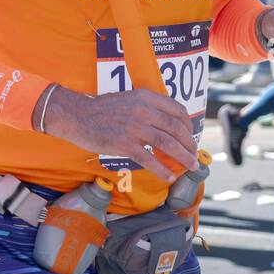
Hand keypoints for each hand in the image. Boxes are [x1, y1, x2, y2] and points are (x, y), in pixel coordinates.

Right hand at [39, 86, 198, 182]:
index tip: (190, 136)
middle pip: (176, 128)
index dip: (188, 126)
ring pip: (167, 144)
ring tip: (191, 166)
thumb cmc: (103, 109)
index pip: (177, 110)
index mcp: (146, 97)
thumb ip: (147, 106)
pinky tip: (169, 176)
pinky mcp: (124, 143)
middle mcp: (143, 110)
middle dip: (189, 144)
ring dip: (183, 157)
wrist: (78, 115)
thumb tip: (167, 123)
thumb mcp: (129, 99)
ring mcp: (134, 127)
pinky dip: (162, 169)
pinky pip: (148, 159)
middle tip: (194, 155)